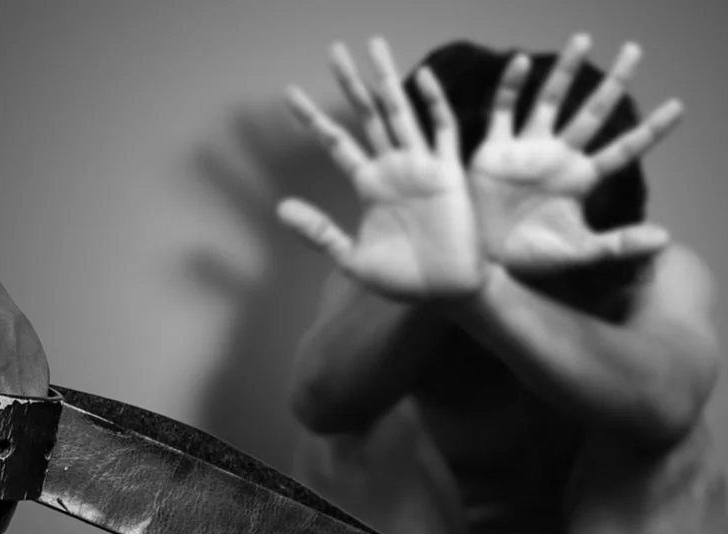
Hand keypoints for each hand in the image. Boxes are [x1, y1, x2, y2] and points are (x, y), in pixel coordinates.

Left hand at [279, 38, 485, 301]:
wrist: (448, 293)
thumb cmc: (404, 280)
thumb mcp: (352, 259)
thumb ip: (319, 231)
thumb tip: (279, 207)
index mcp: (368, 184)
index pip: (335, 141)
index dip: (312, 118)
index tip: (289, 93)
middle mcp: (392, 167)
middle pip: (367, 114)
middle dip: (350, 83)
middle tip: (333, 49)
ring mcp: (421, 166)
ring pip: (400, 112)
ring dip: (387, 79)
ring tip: (373, 46)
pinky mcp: (448, 174)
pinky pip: (443, 132)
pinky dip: (433, 104)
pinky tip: (421, 77)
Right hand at [471, 34, 683, 273]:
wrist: (483, 262)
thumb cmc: (530, 260)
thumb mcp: (577, 253)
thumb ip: (618, 245)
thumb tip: (667, 238)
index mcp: (580, 180)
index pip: (624, 149)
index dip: (651, 130)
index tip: (679, 106)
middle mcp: (558, 158)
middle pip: (592, 113)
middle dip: (614, 82)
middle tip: (635, 50)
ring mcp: (526, 151)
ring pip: (549, 101)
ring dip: (565, 71)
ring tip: (583, 38)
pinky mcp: (494, 150)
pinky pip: (503, 110)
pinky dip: (510, 87)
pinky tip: (522, 62)